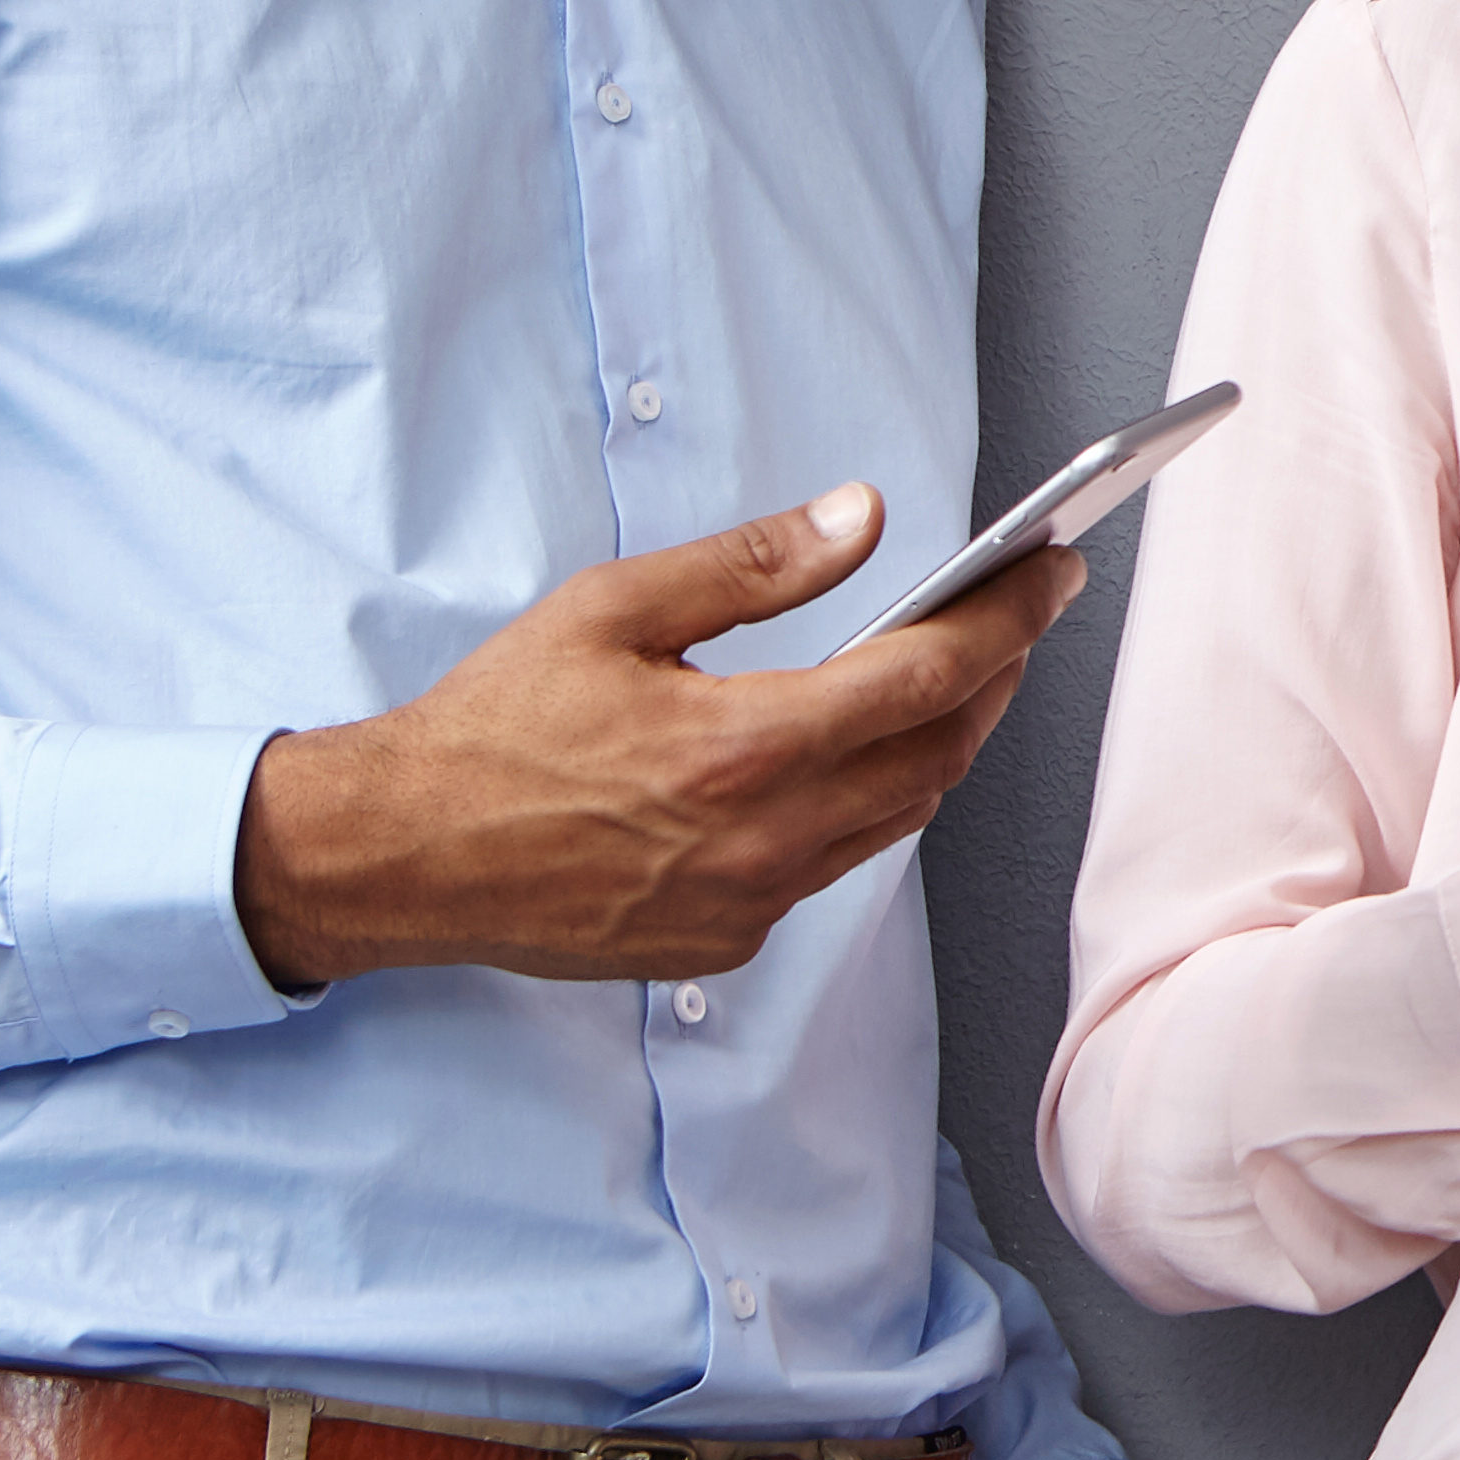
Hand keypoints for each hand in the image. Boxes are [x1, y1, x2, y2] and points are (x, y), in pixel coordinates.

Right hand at [239, 488, 1082, 990]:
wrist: (404, 855)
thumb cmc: (494, 727)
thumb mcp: (612, 609)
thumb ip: (753, 565)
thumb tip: (863, 517)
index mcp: (739, 748)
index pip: (928, 678)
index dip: (1011, 620)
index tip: (1055, 574)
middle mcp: (759, 839)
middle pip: (938, 754)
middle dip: (996, 679)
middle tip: (1019, 615)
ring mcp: (748, 903)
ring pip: (899, 818)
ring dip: (939, 744)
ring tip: (953, 675)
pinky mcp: (727, 941)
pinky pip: (834, 867)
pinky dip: (865, 806)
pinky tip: (851, 756)